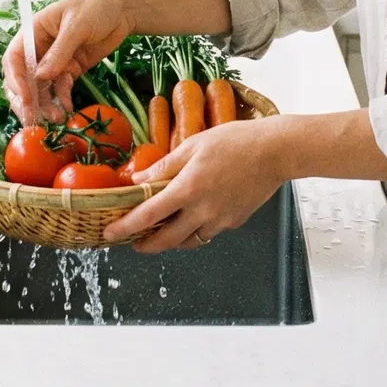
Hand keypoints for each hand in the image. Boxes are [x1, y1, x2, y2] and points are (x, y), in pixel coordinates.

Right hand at [3, 0, 135, 123]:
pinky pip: (61, 89)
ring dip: (45, 105)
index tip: (25, 98)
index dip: (16, 80)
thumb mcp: (77, 25)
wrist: (123, 9)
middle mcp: (39, 49)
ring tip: (56, 119)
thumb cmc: (97, 6)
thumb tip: (40, 77)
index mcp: (33, 32)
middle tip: (33, 119)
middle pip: (23, 78)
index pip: (14, 58)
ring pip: (41, 88)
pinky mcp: (70, 71)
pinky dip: (62, 100)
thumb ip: (59, 51)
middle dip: (26, 100)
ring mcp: (54, 61)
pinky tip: (67, 110)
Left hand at [102, 116, 290, 252]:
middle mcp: (202, 210)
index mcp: (188, 188)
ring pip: (187, 242)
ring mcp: (220, 220)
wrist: (276, 151)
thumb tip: (138, 179)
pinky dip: (194, 230)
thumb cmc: (236, 141)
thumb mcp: (193, 145)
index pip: (147, 216)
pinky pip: (207, 233)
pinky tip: (192, 217)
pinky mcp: (234, 222)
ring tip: (160, 231)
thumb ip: (164, 166)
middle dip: (145, 246)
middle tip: (133, 242)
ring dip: (170, 241)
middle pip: (166, 241)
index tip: (109, 233)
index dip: (125, 227)